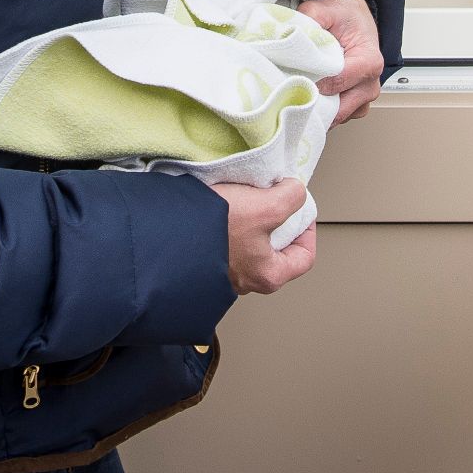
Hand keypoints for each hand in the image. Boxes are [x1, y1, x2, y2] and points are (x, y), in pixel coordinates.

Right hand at [212, 179, 317, 294]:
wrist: (165, 234)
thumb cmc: (217, 231)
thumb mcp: (266, 208)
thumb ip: (291, 199)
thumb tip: (296, 193)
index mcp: (268, 276)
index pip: (304, 257)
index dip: (308, 229)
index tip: (301, 207)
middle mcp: (248, 279)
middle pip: (278, 247)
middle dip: (278, 219)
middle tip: (272, 197)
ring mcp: (227, 269)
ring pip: (253, 241)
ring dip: (253, 217)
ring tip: (246, 198)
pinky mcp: (208, 255)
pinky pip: (230, 237)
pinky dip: (233, 219)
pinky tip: (224, 203)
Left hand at [297, 0, 383, 124]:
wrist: (357, 22)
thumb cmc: (346, 17)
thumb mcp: (328, 8)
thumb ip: (311, 16)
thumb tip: (290, 31)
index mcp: (369, 62)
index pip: (337, 82)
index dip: (313, 81)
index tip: (292, 77)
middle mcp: (370, 84)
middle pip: (339, 107)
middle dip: (313, 101)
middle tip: (289, 92)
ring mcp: (364, 98)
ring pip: (337, 116)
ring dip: (317, 109)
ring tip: (298, 93)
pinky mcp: (356, 106)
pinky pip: (337, 117)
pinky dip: (322, 111)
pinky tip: (308, 97)